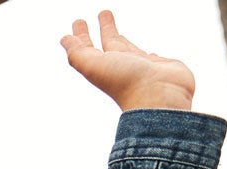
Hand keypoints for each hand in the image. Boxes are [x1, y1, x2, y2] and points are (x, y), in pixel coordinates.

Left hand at [61, 11, 194, 111]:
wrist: (160, 97)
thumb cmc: (126, 83)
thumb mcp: (93, 66)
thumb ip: (77, 54)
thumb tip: (64, 39)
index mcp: (104, 65)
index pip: (90, 46)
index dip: (82, 35)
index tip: (78, 22)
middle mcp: (122, 65)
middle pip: (111, 43)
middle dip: (105, 29)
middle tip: (103, 14)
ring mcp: (142, 66)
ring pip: (131, 49)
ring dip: (124, 40)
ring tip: (119, 33)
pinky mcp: (162, 66)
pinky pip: (152, 57)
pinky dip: (148, 54)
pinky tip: (148, 54)